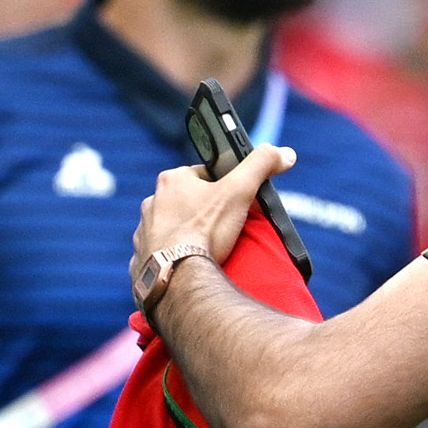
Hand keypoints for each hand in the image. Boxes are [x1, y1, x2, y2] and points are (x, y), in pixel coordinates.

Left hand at [134, 142, 287, 310]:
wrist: (179, 274)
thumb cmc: (205, 230)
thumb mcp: (239, 191)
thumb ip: (260, 166)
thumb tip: (284, 153)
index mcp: (171, 180)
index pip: (203, 175)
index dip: (224, 186)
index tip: (237, 201)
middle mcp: (152, 201)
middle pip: (187, 201)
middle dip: (205, 211)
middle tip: (227, 227)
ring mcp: (144, 230)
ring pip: (172, 226)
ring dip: (187, 233)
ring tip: (209, 248)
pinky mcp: (143, 256)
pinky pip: (161, 251)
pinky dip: (174, 255)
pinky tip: (189, 264)